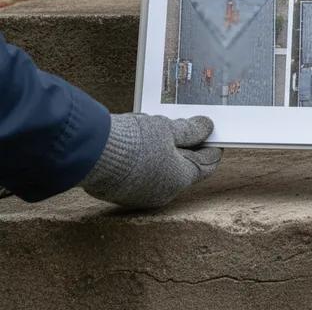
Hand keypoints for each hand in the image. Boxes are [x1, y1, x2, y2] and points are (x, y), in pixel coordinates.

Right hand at [81, 114, 221, 209]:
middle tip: (186, 125)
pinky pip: (143, 173)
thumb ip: (190, 131)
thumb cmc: (134, 142)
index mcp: (180, 179)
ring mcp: (140, 195)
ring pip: (162, 169)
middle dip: (187, 146)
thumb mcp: (168, 129)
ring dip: (165, 151)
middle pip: (184, 167)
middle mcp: (162, 193)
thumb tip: (207, 127)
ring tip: (162, 128)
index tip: (212, 132)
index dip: (211, 145)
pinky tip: (142, 141)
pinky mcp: (121, 192)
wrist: (91, 154)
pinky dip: (148, 158)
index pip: (207, 163)